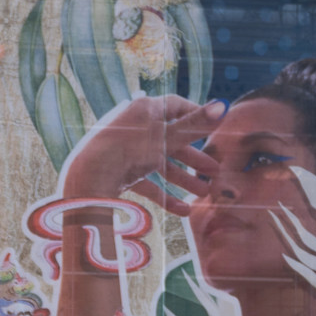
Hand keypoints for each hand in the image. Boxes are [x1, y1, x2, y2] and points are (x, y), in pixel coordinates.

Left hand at [59, 95, 223, 218]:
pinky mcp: (119, 173)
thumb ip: (196, 126)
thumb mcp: (168, 138)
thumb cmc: (130, 150)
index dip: (197, 116)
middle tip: (215, 169)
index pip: (177, 106)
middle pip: (171, 140)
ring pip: (161, 164)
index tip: (214, 128)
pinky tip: (182, 211)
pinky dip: (164, 196)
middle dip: (194, 156)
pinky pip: (147, 183)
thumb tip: (224, 105)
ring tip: (204, 193)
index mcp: (146, 110)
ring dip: (183, 178)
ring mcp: (127, 151)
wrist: (91, 177)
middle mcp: (135, 127)